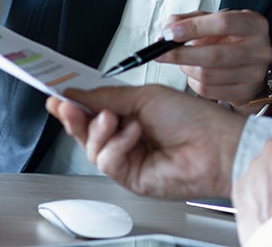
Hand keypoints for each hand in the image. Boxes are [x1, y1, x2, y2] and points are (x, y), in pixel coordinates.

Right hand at [46, 84, 246, 197]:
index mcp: (131, 112)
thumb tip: (76, 94)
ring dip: (99, 130)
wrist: (215, 145)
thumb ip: (107, 96)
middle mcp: (127, 136)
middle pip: (87, 131)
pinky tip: (133, 135)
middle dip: (74, 117)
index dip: (74, 103)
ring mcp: (128, 158)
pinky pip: (107, 161)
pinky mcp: (130, 177)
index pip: (94, 109)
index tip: (56, 94)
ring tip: (114, 118)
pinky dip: (116, 145)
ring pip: (92, 148)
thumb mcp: (144, 96)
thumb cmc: (191, 118)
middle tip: (64, 104)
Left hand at [158, 9, 271, 108]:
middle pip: (213, 54)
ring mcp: (254, 74)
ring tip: (183, 61)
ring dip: (186, 68)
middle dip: (181, 54)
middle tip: (162, 52)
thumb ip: (191, 19)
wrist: (254, 65)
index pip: (223, 23)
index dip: (193, 27)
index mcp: (254, 25)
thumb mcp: (216, 22)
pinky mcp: (245, 93)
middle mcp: (259, 49)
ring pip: (208, 75)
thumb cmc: (233, 40)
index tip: (171, 32)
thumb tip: (169, 26)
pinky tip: (195, 73)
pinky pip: (208, 90)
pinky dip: (193, 82)